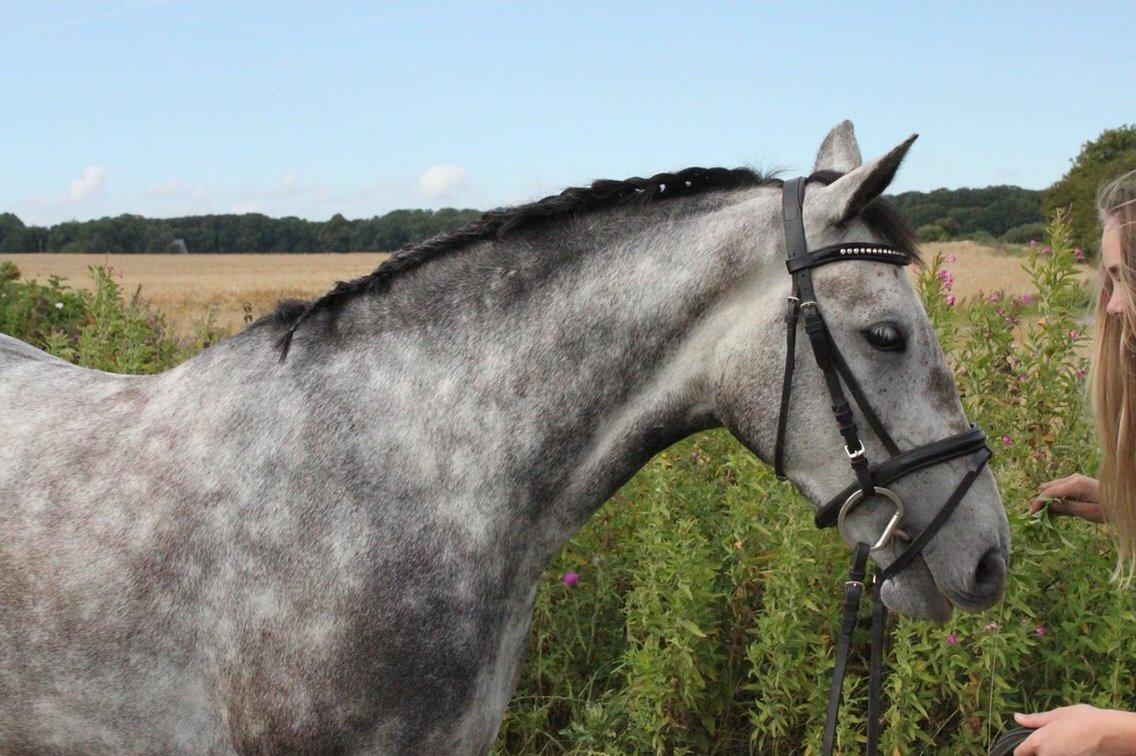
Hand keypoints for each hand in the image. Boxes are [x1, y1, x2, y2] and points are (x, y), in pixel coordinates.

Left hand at [1014, 705, 1135, 754]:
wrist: (1107, 733)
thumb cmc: (1081, 719)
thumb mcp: (1056, 715)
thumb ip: (1034, 720)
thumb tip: (1017, 718)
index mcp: (1037, 742)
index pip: (1020, 753)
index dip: (1022, 749)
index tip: (1027, 744)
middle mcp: (1045, 755)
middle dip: (1037, 751)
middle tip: (1050, 739)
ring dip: (1050, 752)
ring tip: (1062, 741)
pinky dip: (1062, 754)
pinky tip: (1070, 747)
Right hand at [1029, 474, 1103, 522]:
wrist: (1124, 502)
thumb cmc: (1108, 509)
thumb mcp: (1087, 512)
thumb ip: (1066, 509)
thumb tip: (1047, 508)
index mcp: (1076, 484)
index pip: (1049, 492)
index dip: (1038, 502)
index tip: (1031, 514)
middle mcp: (1073, 478)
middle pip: (1048, 487)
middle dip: (1041, 500)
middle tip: (1037, 515)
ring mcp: (1074, 479)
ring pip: (1052, 488)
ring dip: (1048, 500)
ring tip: (1046, 514)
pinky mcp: (1076, 482)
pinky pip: (1060, 489)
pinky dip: (1055, 498)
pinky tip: (1056, 509)